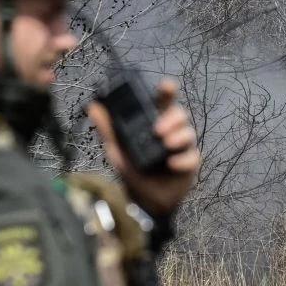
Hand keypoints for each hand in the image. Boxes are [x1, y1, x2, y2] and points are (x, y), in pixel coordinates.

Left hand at [87, 79, 200, 216]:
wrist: (143, 199)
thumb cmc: (133, 170)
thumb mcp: (117, 148)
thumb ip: (108, 128)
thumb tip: (93, 106)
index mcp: (156, 122)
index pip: (164, 101)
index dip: (168, 91)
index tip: (167, 87)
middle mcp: (171, 131)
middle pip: (180, 114)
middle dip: (172, 119)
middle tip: (158, 130)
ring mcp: (182, 147)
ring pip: (189, 132)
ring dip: (178, 136)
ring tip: (165, 144)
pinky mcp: (189, 163)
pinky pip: (192, 157)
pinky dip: (183, 159)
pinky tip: (172, 164)